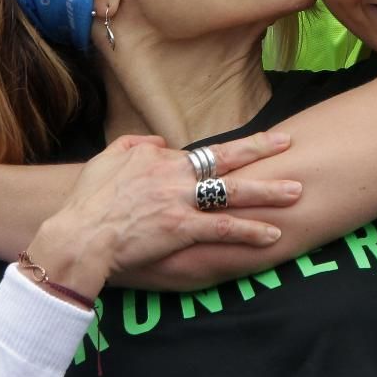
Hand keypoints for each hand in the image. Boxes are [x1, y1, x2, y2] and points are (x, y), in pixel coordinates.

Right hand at [23, 131, 300, 297]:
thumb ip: (136, 144)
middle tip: (289, 143)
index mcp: (160, 159)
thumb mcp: (108, 159)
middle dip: (261, 150)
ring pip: (232, 193)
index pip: (206, 152)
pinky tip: (273, 235)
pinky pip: (223, 229)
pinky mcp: (182, 229)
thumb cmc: (89, 200)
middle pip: (226, 159)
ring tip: (296, 191)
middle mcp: (175, 176)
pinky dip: (250, 231)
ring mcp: (180, 202)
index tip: (261, 142)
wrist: (80, 234)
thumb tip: (159, 141)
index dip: (236, 148)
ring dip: (267, 192)